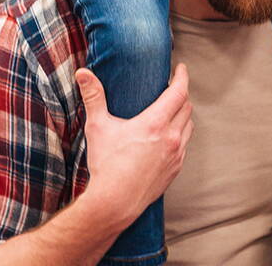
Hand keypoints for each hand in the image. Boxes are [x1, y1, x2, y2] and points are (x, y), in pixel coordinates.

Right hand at [76, 64, 192, 223]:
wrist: (114, 203)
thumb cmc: (105, 165)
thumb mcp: (98, 127)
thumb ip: (93, 97)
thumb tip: (83, 73)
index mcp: (155, 123)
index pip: (179, 92)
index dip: (182, 76)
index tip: (180, 68)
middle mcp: (171, 137)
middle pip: (186, 107)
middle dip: (181, 94)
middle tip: (171, 88)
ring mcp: (176, 154)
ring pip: (188, 126)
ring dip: (183, 114)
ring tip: (171, 110)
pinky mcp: (175, 169)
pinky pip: (185, 145)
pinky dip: (180, 135)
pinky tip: (168, 136)